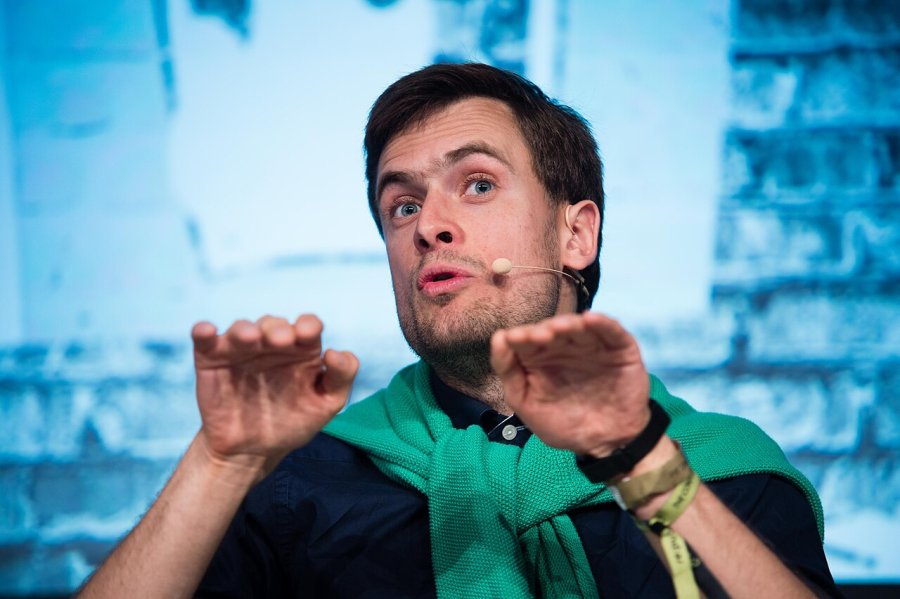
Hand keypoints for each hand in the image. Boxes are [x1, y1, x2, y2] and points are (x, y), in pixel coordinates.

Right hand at [191, 314, 358, 479]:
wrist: (251, 452)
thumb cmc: (293, 423)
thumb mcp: (326, 404)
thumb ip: (341, 377)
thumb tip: (336, 352)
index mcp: (301, 350)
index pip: (307, 326)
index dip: (308, 325)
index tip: (308, 334)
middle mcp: (271, 344)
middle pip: (274, 324)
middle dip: (278, 329)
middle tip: (281, 341)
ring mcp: (241, 350)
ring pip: (242, 329)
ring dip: (245, 329)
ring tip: (250, 338)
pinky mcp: (212, 360)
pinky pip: (205, 340)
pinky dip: (204, 332)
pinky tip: (206, 330)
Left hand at [490, 312, 649, 456]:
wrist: (606, 444)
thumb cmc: (563, 423)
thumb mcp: (527, 403)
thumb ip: (509, 372)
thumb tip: (498, 337)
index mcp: (540, 357)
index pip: (527, 339)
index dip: (520, 337)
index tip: (514, 339)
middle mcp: (565, 346)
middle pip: (552, 329)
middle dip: (543, 330)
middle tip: (537, 336)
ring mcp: (592, 345)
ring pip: (579, 326)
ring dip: (569, 323)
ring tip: (559, 328)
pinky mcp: (619, 348)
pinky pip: (611, 331)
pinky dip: (601, 322)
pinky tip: (590, 319)